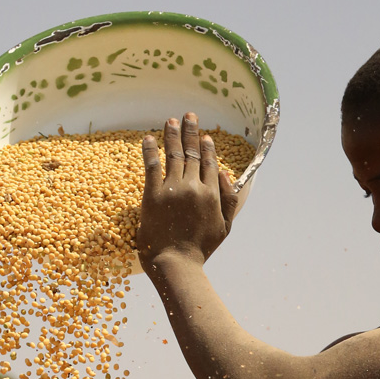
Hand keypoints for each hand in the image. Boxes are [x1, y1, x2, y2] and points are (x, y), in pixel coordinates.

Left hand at [138, 112, 237, 268]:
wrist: (175, 263)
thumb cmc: (201, 249)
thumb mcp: (225, 227)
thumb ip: (230, 199)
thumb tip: (226, 174)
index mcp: (212, 194)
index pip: (210, 163)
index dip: (207, 148)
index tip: (205, 136)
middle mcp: (194, 187)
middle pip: (193, 154)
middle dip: (190, 132)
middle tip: (188, 115)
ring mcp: (172, 189)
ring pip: (174, 155)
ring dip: (172, 135)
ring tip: (171, 120)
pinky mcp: (152, 195)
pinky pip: (152, 166)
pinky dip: (151, 150)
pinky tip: (149, 137)